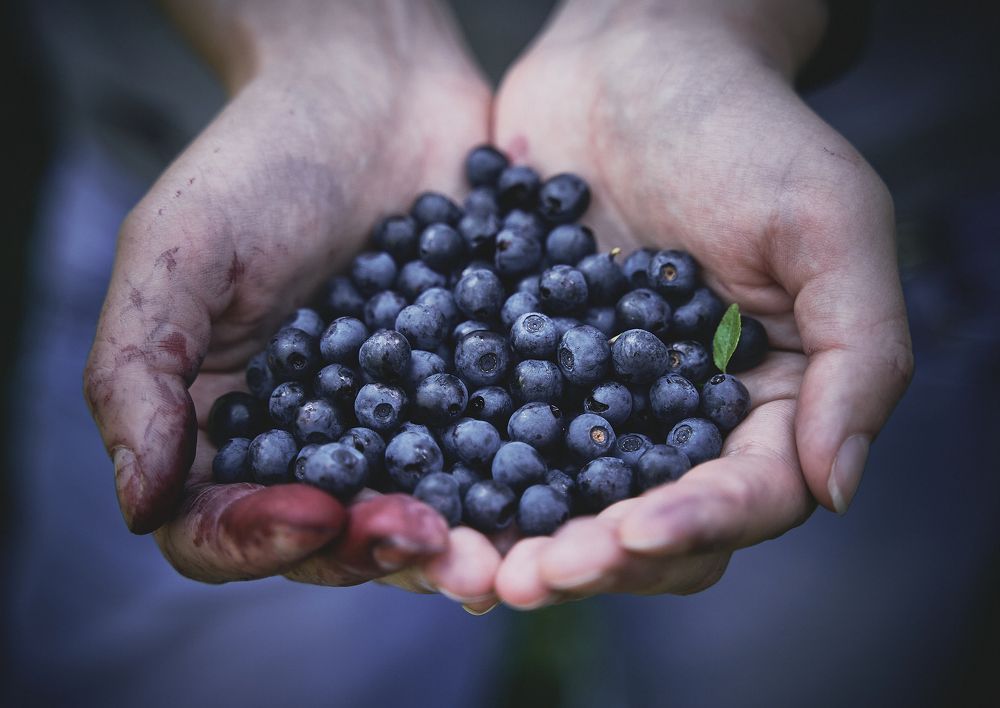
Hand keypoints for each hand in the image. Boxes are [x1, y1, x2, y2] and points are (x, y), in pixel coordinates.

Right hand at [83, 0, 498, 608]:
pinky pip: (490, 453)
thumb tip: (137, 504)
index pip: (217, 526)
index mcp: (223, 424)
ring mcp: (395, 423)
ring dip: (451, 540)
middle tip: (422, 536)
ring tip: (488, 545)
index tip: (313, 513)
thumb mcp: (176, 251)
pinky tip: (546, 482)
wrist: (375, 96)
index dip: (256, 541)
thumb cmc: (259, 162)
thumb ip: (137, 372)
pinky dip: (513, 480)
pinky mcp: (470, 395)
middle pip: (327, 539)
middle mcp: (309, 440)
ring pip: (414, 513)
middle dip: (372, 550)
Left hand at [491, 0, 912, 605]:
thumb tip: (839, 487)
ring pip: (566, 499)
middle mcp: (680, 416)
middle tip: (531, 576)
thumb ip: (858, 355)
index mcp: (767, 400)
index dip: (693, 527)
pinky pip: (495, 435)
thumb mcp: (828, 224)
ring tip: (470, 565)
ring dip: (521, 540)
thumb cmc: (740, 128)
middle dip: (595, 557)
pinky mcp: (523, 368)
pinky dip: (465, 476)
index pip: (745, 496)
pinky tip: (423, 498)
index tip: (631, 537)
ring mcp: (596, 398)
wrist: (627, 60)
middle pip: (648, 520)